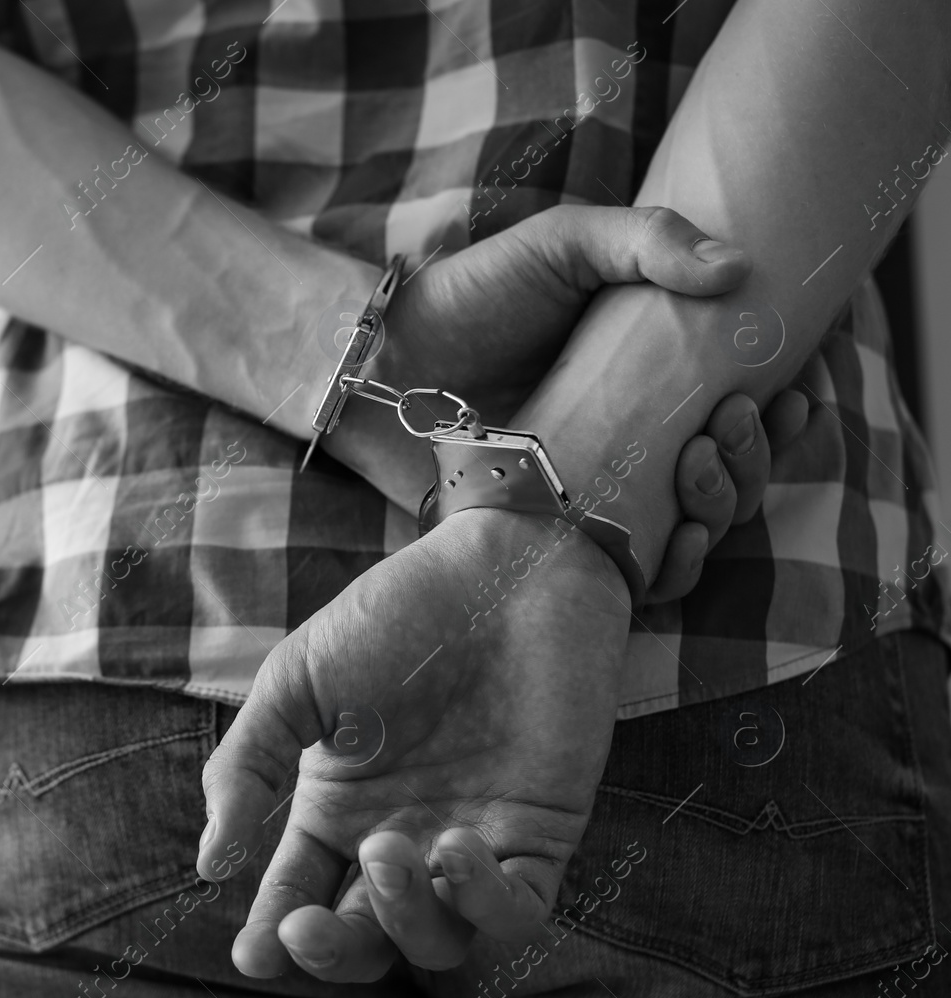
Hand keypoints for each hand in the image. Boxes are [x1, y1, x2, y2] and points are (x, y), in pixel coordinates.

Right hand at [196, 507, 633, 980]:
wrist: (505, 565)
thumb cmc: (397, 613)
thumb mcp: (297, 681)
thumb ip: (248, 766)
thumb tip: (210, 864)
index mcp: (338, 810)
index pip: (299, 897)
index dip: (274, 938)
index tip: (252, 955)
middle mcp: (401, 838)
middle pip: (365, 940)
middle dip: (332, 951)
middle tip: (306, 924)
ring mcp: (470, 840)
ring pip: (438, 941)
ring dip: (403, 919)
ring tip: (385, 848)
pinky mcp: (539, 832)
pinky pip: (517, 910)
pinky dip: (483, 904)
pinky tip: (454, 848)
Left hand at [318, 205, 806, 602]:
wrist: (382, 368)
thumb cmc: (469, 299)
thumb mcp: (558, 246)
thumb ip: (645, 240)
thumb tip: (739, 269)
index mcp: (651, 374)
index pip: (747, 398)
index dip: (790, 403)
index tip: (799, 390)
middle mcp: (637, 439)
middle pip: (737, 468)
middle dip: (758, 454)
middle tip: (731, 422)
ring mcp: (602, 493)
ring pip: (701, 524)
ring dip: (727, 502)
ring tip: (700, 466)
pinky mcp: (561, 539)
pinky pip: (639, 574)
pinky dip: (676, 566)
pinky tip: (681, 538)